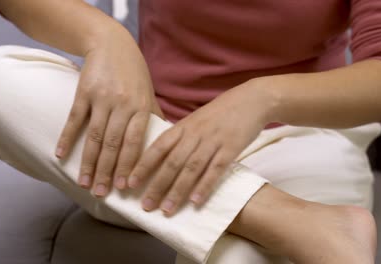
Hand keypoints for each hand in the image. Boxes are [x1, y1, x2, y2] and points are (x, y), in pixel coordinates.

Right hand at [55, 26, 163, 196]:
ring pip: (94, 136)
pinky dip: (67, 138)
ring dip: (88, 162)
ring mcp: (101, 98)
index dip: (129, 166)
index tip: (125, 188)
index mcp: (140, 108)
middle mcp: (122, 105)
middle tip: (101, 194)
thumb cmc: (133, 73)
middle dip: (107, 172)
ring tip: (83, 183)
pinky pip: (74, 119)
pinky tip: (61, 155)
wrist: (111, 44)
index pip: (134, 143)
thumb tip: (164, 144)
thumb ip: (153, 118)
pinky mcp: (83, 92)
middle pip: (113, 144)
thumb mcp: (148, 93)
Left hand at [127, 79, 272, 215]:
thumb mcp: (195, 119)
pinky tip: (195, 202)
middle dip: (157, 186)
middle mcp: (194, 134)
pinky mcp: (231, 148)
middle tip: (146, 206)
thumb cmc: (220, 112)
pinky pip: (216, 169)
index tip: (129, 183)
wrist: (252, 100)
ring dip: (177, 191)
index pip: (157, 147)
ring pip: (191, 169)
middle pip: (172, 162)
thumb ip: (179, 136)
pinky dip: (205, 186)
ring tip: (167, 210)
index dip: (142, 166)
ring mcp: (213, 141)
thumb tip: (160, 156)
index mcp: (183, 126)